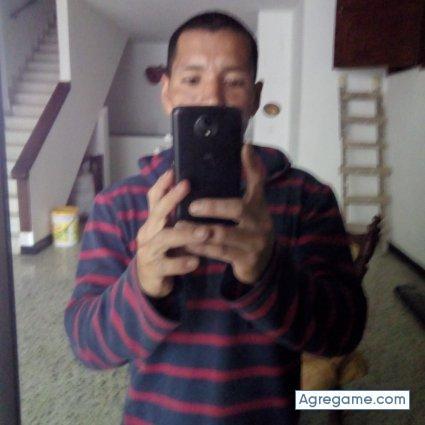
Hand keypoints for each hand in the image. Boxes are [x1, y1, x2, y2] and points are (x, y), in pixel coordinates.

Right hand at [136, 170, 209, 297]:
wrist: (149, 282)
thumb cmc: (164, 251)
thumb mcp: (167, 230)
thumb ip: (175, 215)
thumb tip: (189, 188)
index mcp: (153, 222)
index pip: (154, 198)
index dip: (162, 184)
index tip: (173, 170)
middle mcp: (148, 233)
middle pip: (158, 213)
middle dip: (171, 198)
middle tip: (186, 185)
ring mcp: (148, 252)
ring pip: (164, 239)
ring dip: (185, 234)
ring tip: (204, 232)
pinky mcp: (153, 270)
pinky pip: (167, 266)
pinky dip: (181, 263)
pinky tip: (195, 261)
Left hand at [181, 144, 274, 284]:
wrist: (265, 262)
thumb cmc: (252, 228)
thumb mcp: (254, 204)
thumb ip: (251, 178)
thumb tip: (246, 147)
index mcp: (259, 206)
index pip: (258, 183)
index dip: (252, 166)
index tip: (242, 149)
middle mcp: (260, 223)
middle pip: (238, 209)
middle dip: (213, 207)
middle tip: (191, 206)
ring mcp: (255, 243)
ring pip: (223, 235)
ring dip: (198, 230)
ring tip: (179, 225)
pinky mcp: (246, 261)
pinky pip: (219, 253)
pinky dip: (200, 248)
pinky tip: (185, 244)